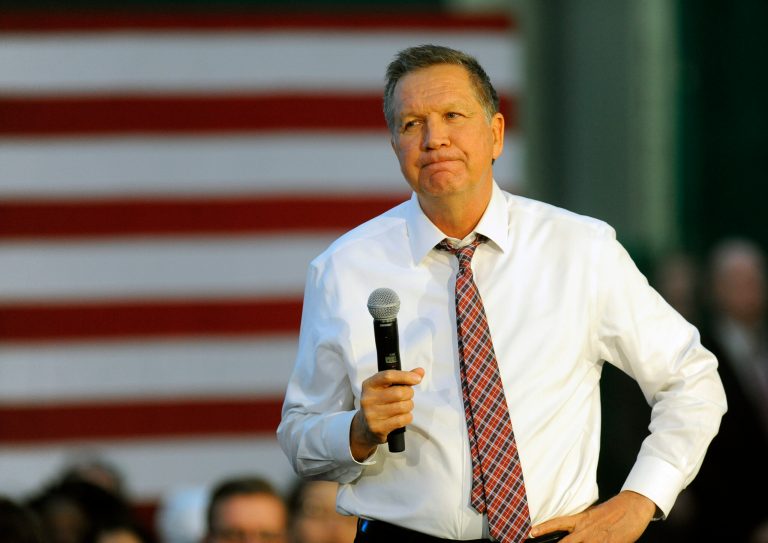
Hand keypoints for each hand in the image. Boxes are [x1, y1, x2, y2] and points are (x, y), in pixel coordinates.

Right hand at [350, 367, 424, 460]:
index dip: (405, 376)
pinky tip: (402, 417)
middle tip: (407, 396)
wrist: (366, 427)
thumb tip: (420, 371)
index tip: (417, 379)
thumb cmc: (380, 403)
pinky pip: (402, 420)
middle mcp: (367, 399)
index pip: (388, 376)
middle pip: (399, 393)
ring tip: (404, 407)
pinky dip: (407, 417)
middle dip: (409, 394)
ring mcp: (371, 414)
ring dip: (409, 406)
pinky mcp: (377, 428)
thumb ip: (403, 378)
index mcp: (369, 385)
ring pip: (402, 407)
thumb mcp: (386, 388)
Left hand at [529, 490, 655, 542]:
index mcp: (581, 519)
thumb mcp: (592, 515)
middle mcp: (586, 530)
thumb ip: (581, 525)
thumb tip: (572, 532)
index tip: (531, 532)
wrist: (633, 506)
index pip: (557, 522)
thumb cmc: (613, 511)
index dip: (544, 528)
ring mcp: (597, 540)